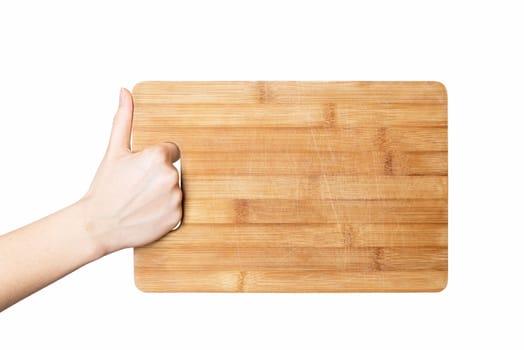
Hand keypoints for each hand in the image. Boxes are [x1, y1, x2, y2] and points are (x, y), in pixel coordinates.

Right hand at [80, 88, 181, 254]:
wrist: (98, 225)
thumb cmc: (105, 188)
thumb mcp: (114, 151)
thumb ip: (124, 120)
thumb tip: (125, 92)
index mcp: (158, 156)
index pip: (171, 151)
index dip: (155, 160)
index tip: (140, 171)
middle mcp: (171, 176)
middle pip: (174, 171)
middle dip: (159, 177)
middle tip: (138, 188)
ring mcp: (175, 199)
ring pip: (176, 190)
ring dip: (163, 195)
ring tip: (141, 201)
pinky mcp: (177, 218)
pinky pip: (177, 209)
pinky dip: (165, 212)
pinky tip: (148, 213)